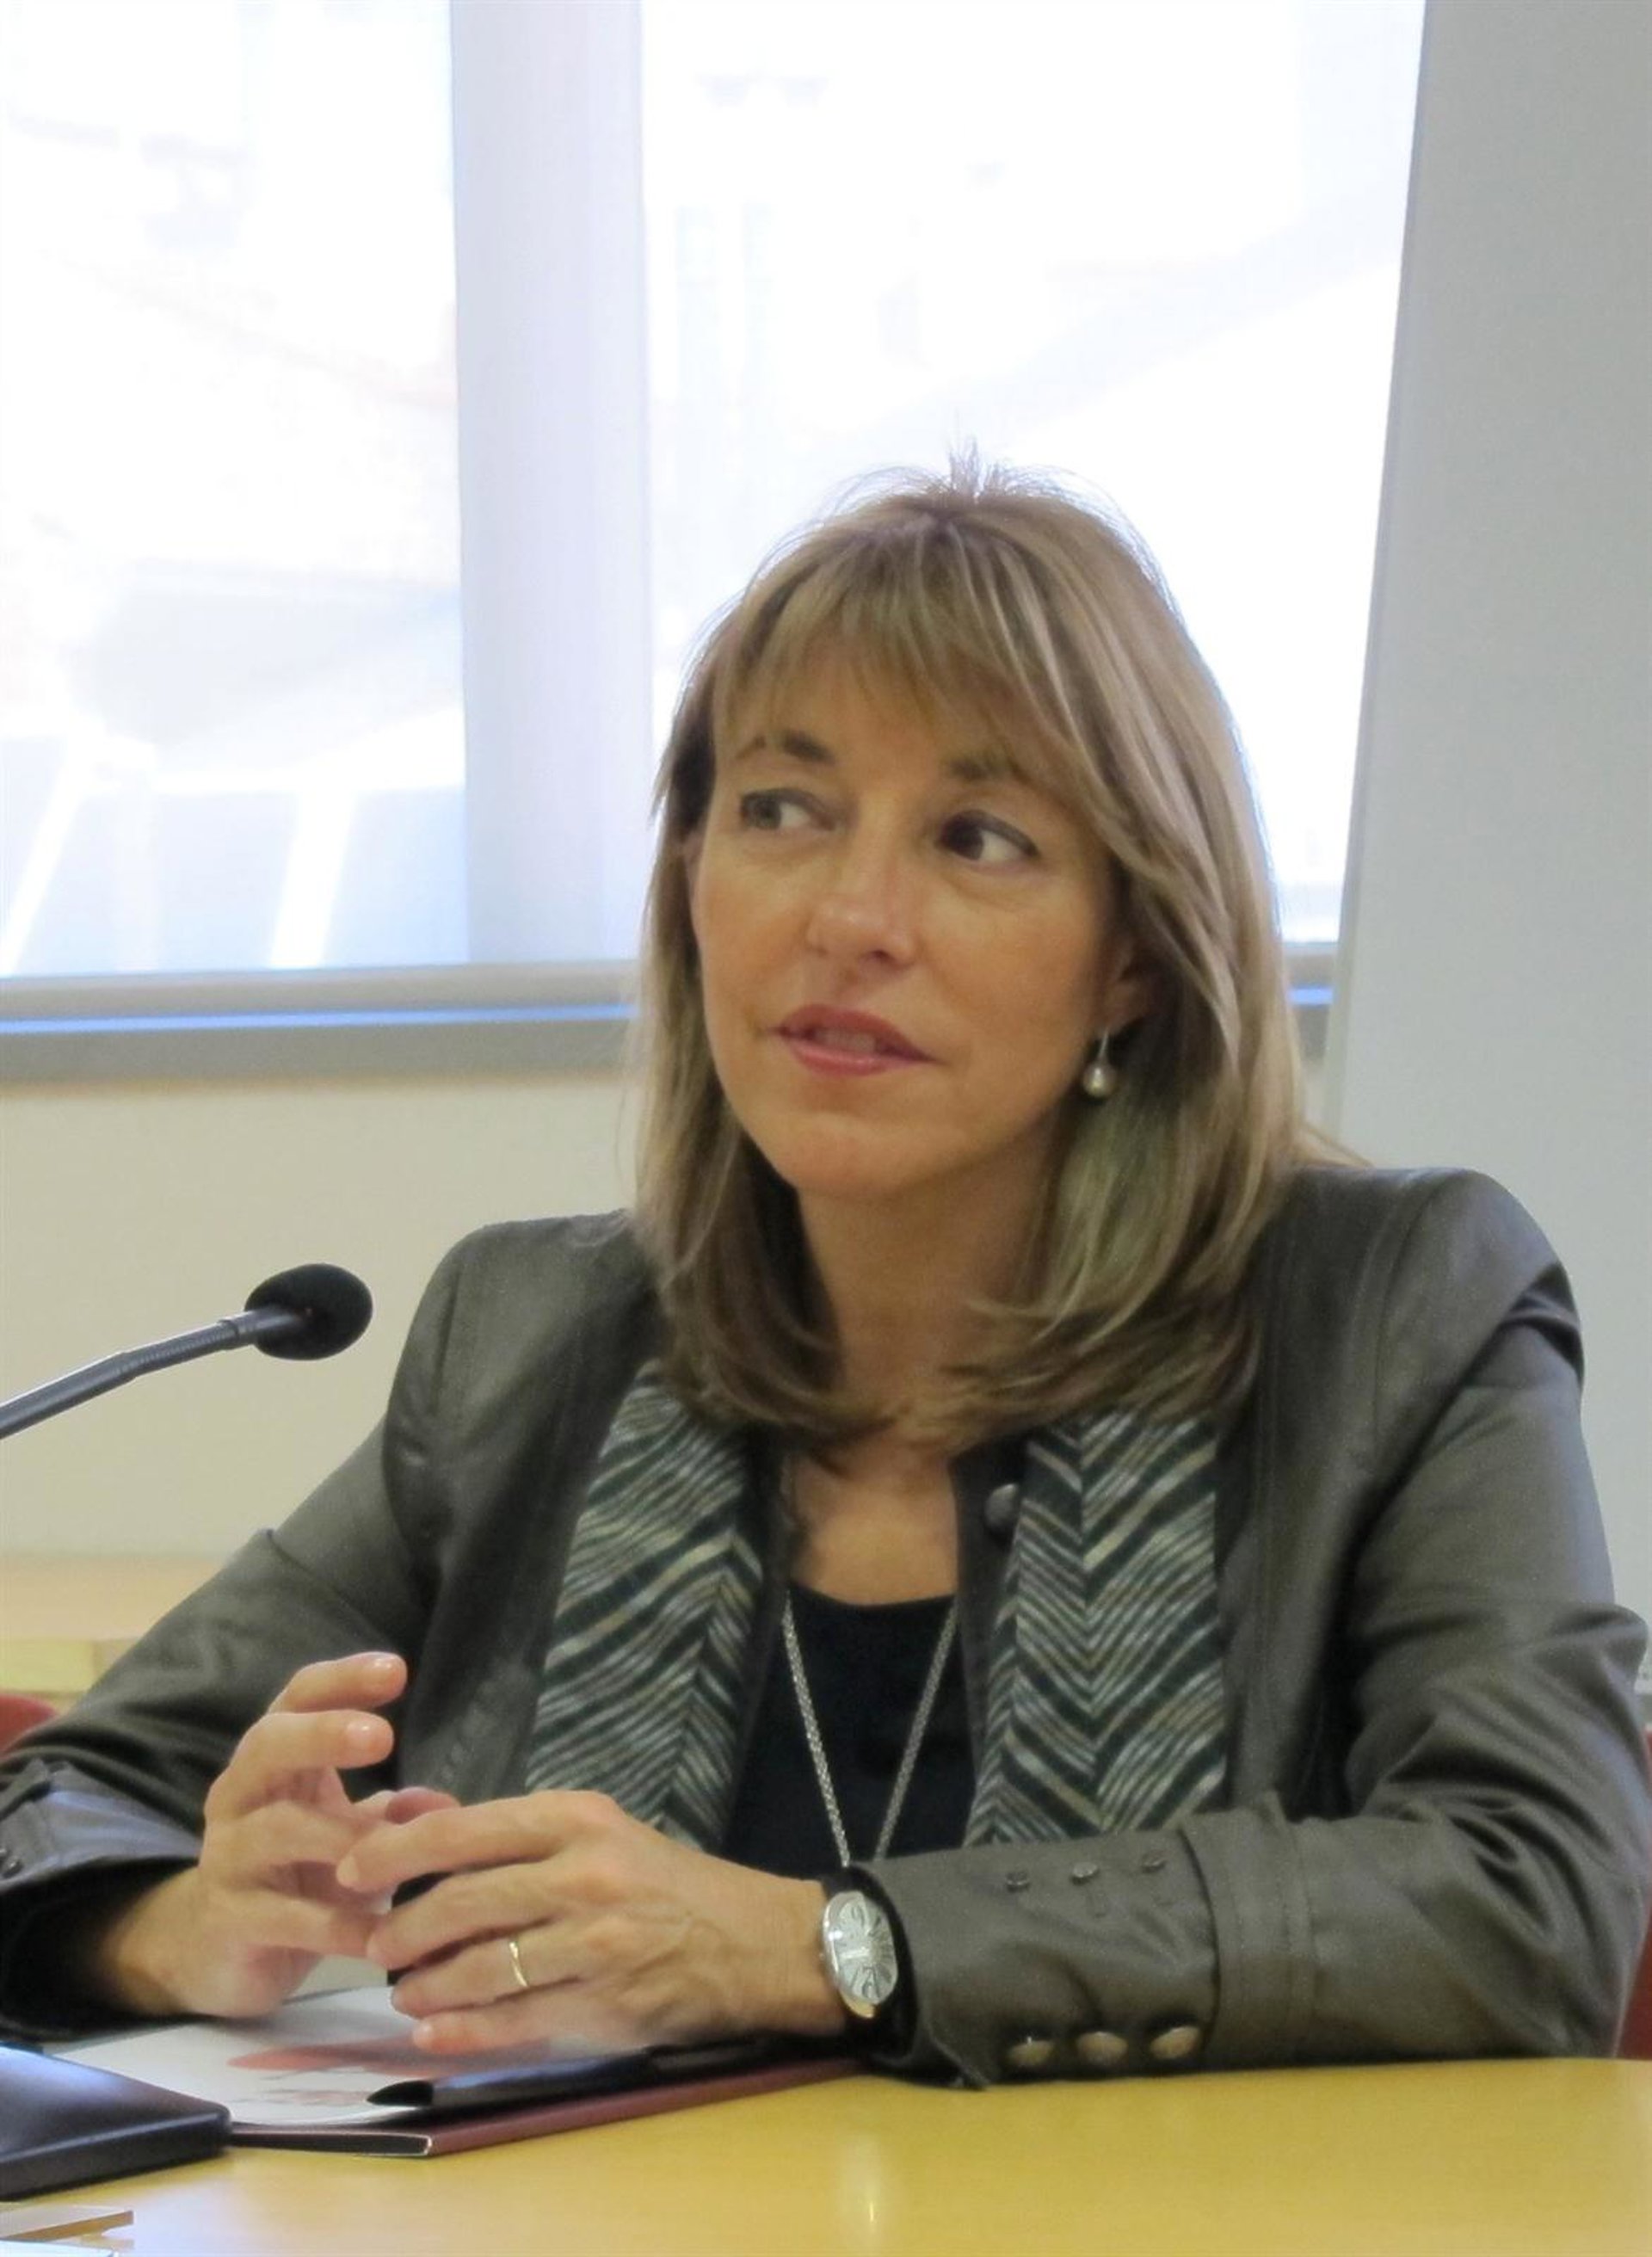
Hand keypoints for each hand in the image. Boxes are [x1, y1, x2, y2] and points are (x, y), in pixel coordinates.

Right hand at [87, 1652, 453, 2019]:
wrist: (217, 1952)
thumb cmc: (294, 1872)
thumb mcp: (347, 1836)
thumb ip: (391, 1817)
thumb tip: (450, 1806)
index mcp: (275, 1760)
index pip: (299, 1698)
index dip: (342, 1680)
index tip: (396, 1671)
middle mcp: (242, 1794)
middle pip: (270, 1743)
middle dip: (324, 1734)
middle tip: (382, 1736)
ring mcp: (229, 1855)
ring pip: (275, 1828)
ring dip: (339, 1838)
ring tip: (391, 1853)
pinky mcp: (229, 1918)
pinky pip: (281, 1916)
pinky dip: (334, 1926)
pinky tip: (378, 1939)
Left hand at [339, 1791, 845, 2056]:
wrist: (754, 1942)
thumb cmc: (665, 1883)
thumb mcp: (597, 1832)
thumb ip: (511, 1833)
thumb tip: (415, 1819)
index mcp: (576, 1819)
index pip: (464, 1832)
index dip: (395, 1854)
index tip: (350, 1871)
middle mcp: (584, 1875)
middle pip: (463, 1902)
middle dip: (402, 1929)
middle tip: (372, 1945)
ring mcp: (596, 1943)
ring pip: (483, 1966)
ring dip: (426, 1984)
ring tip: (401, 1992)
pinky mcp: (605, 2004)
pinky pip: (515, 2021)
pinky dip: (464, 2030)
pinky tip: (432, 2032)